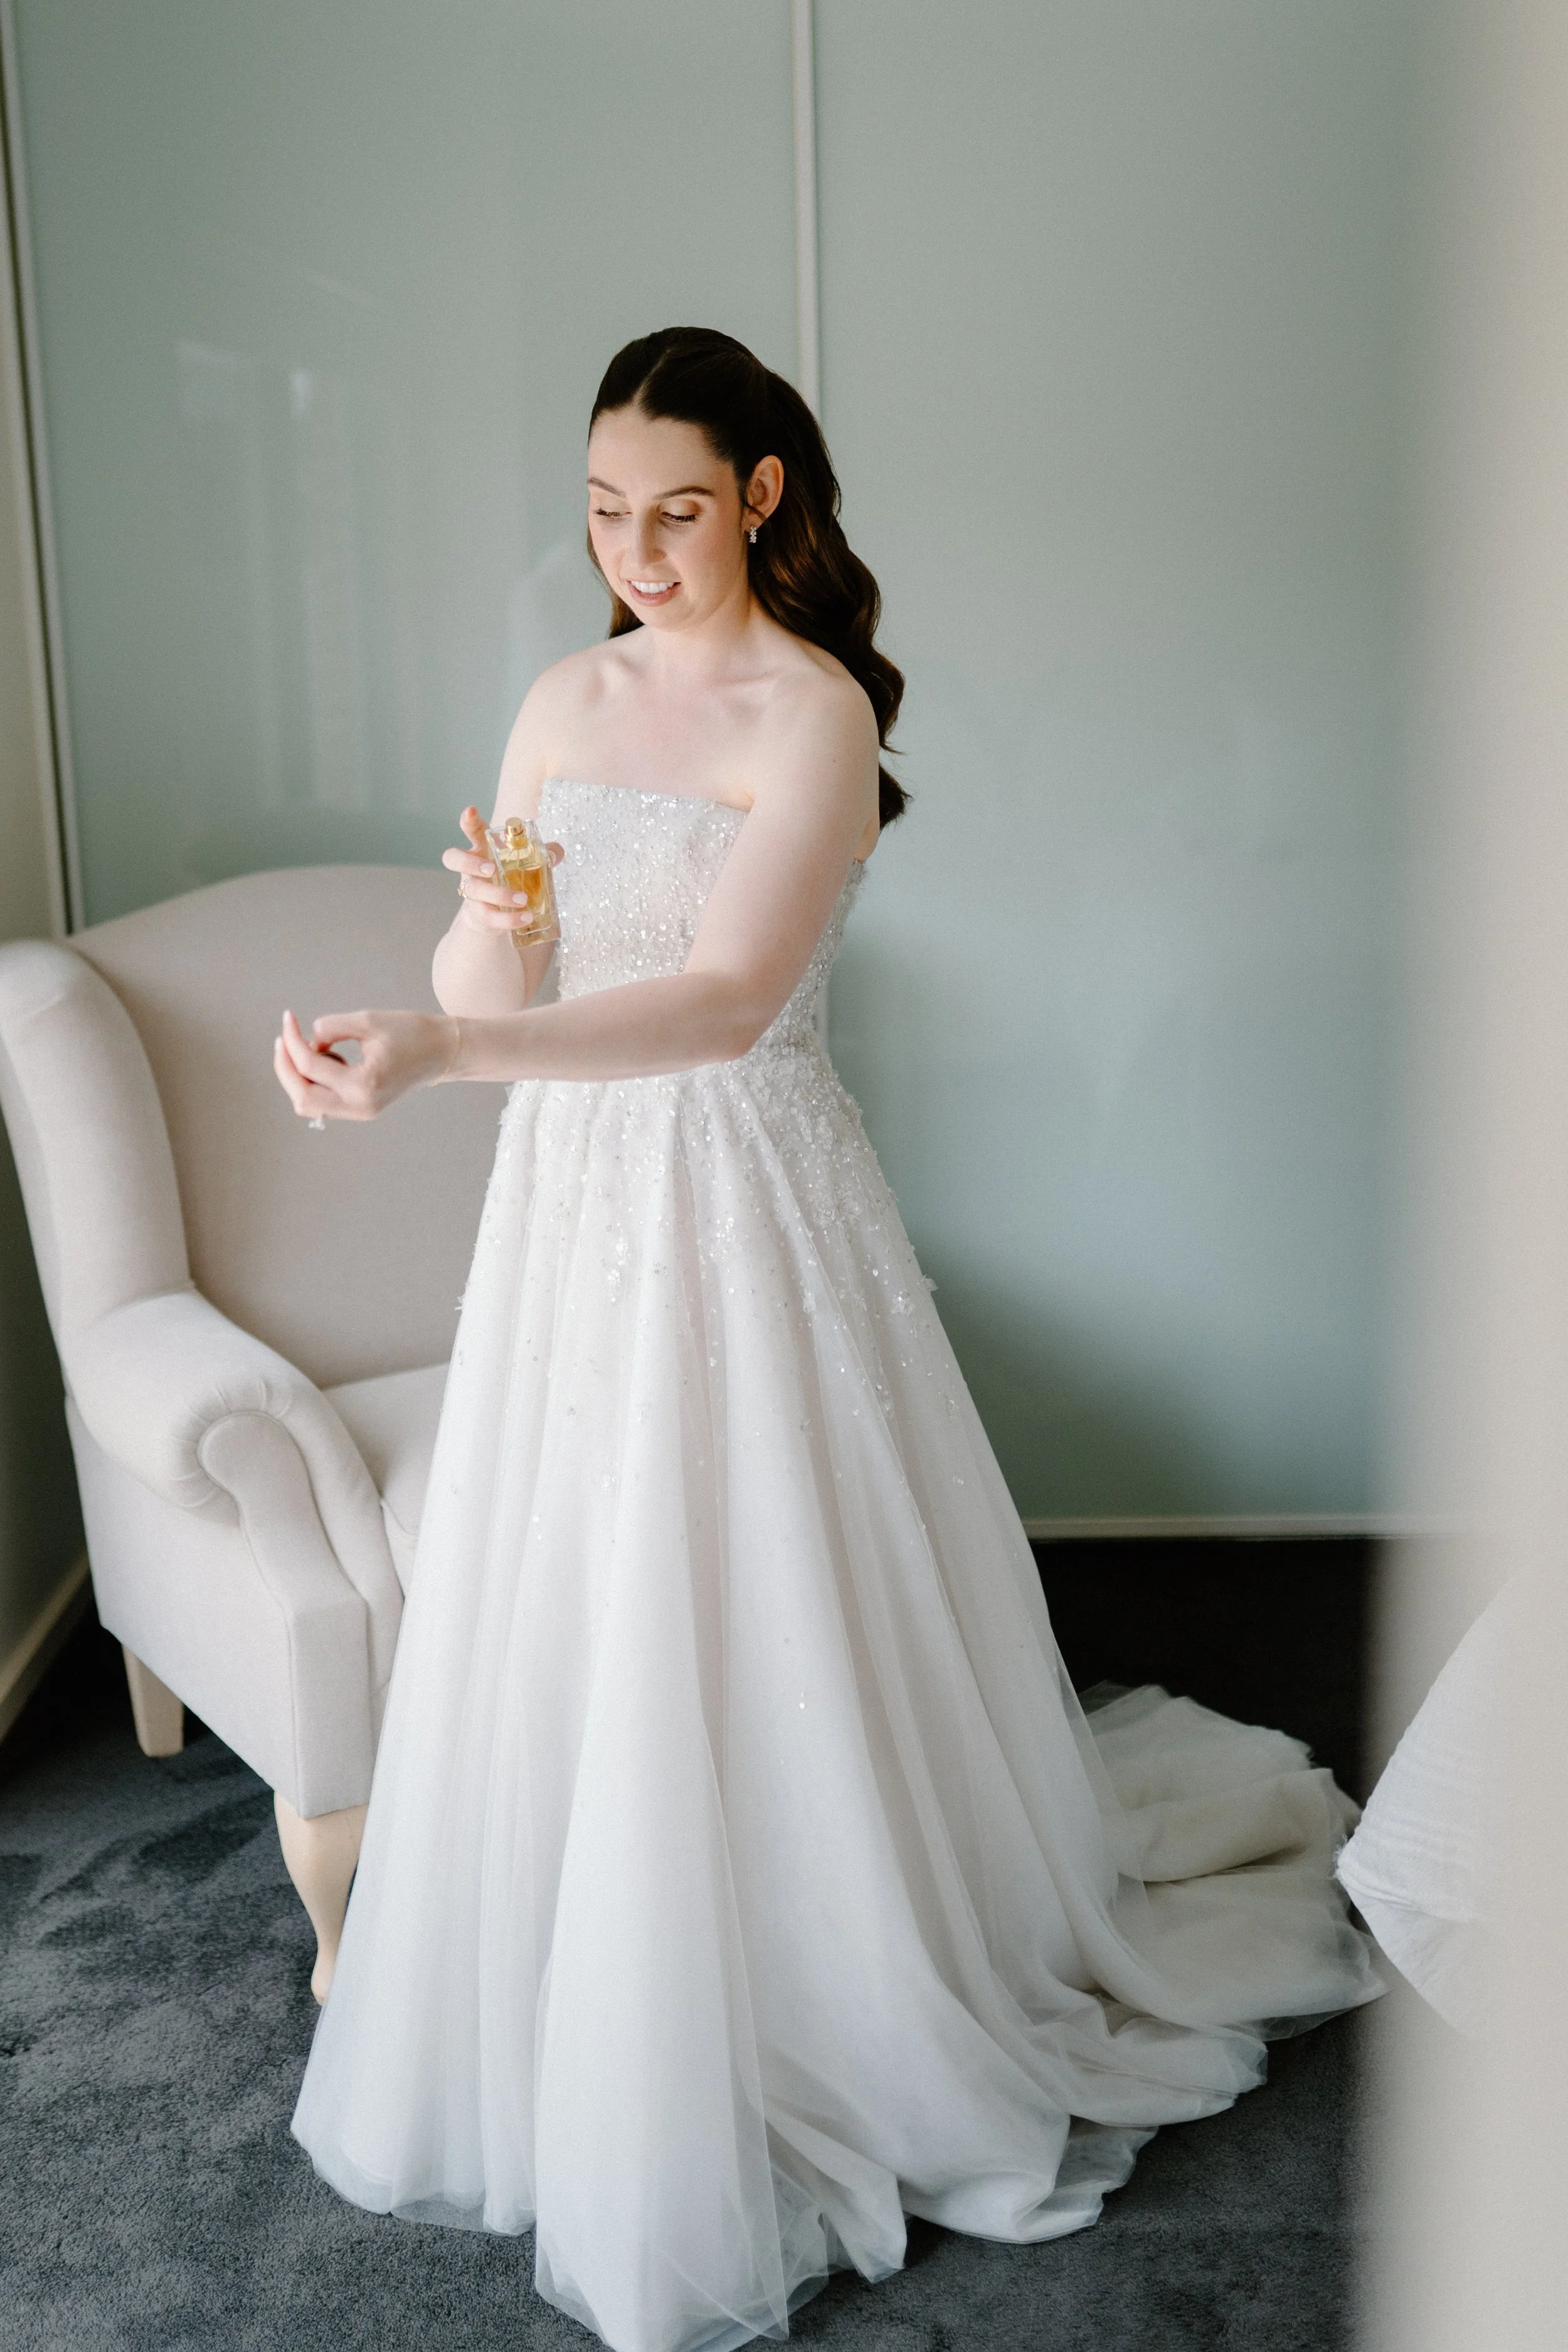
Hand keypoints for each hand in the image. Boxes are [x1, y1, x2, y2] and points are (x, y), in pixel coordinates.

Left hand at [273, 1006, 455, 1123]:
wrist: (441, 1052)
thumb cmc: (410, 1032)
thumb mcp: (368, 1020)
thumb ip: (330, 1028)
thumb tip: (306, 1042)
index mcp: (364, 1085)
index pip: (311, 1067)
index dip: (293, 1040)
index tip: (289, 1017)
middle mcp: (360, 1106)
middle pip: (301, 1096)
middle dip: (286, 1066)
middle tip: (283, 1037)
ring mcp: (360, 1112)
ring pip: (308, 1104)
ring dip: (297, 1076)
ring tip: (310, 1047)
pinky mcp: (360, 1109)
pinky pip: (322, 1102)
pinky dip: (312, 1082)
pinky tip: (329, 1058)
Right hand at [441, 804, 562, 935]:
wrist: (494, 914)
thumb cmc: (509, 878)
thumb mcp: (525, 863)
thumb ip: (543, 854)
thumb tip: (556, 851)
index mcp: (482, 848)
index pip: (470, 830)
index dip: (468, 820)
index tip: (471, 811)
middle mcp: (471, 869)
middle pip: (454, 858)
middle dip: (470, 862)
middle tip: (491, 868)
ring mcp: (472, 891)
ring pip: (474, 890)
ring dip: (498, 894)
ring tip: (522, 899)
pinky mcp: (478, 914)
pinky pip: (489, 917)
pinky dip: (508, 919)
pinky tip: (525, 918)